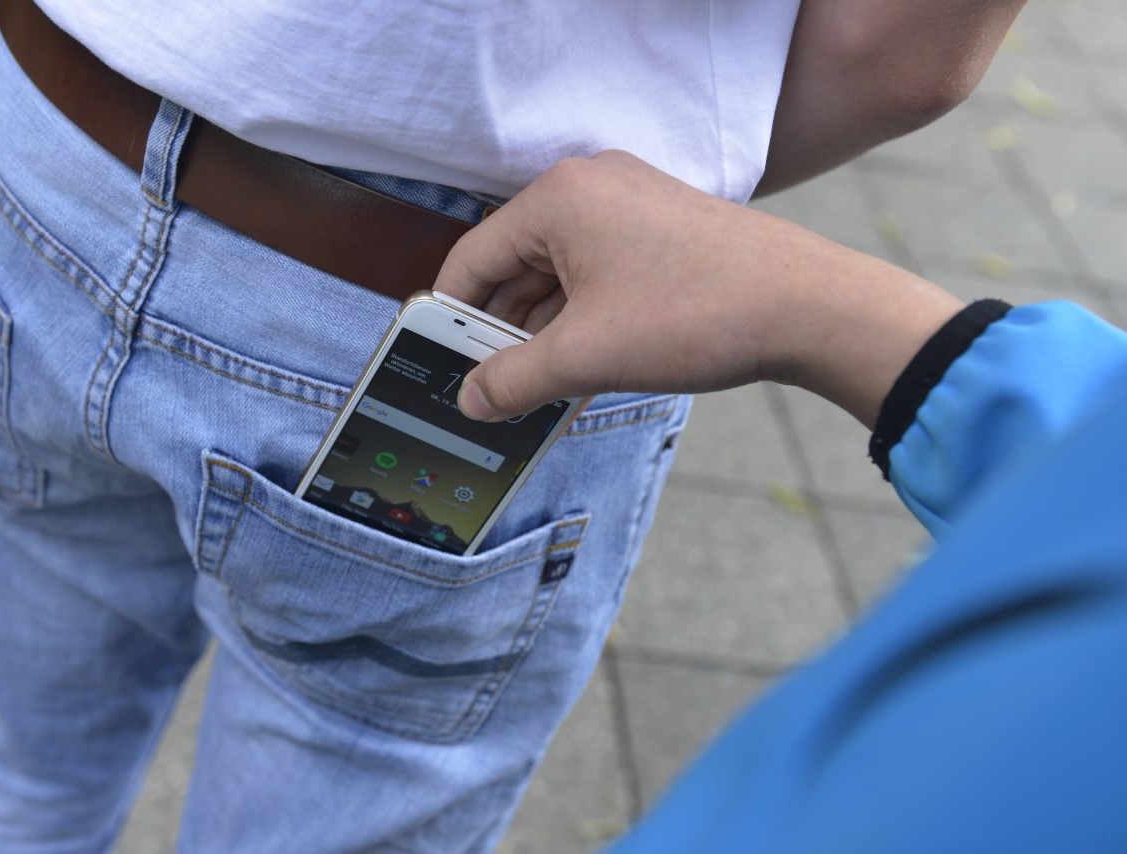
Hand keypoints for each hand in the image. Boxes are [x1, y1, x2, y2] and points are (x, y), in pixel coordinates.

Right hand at [433, 150, 961, 426]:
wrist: (810, 308)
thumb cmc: (699, 314)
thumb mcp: (586, 355)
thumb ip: (513, 379)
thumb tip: (472, 400)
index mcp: (558, 198)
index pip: (472, 257)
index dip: (450, 318)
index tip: (441, 365)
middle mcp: (590, 187)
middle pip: (514, 264)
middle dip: (501, 330)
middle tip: (491, 389)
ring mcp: (631, 205)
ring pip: (558, 273)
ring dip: (543, 331)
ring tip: (538, 390)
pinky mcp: (661, 230)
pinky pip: (598, 273)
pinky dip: (582, 318)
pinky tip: (582, 366)